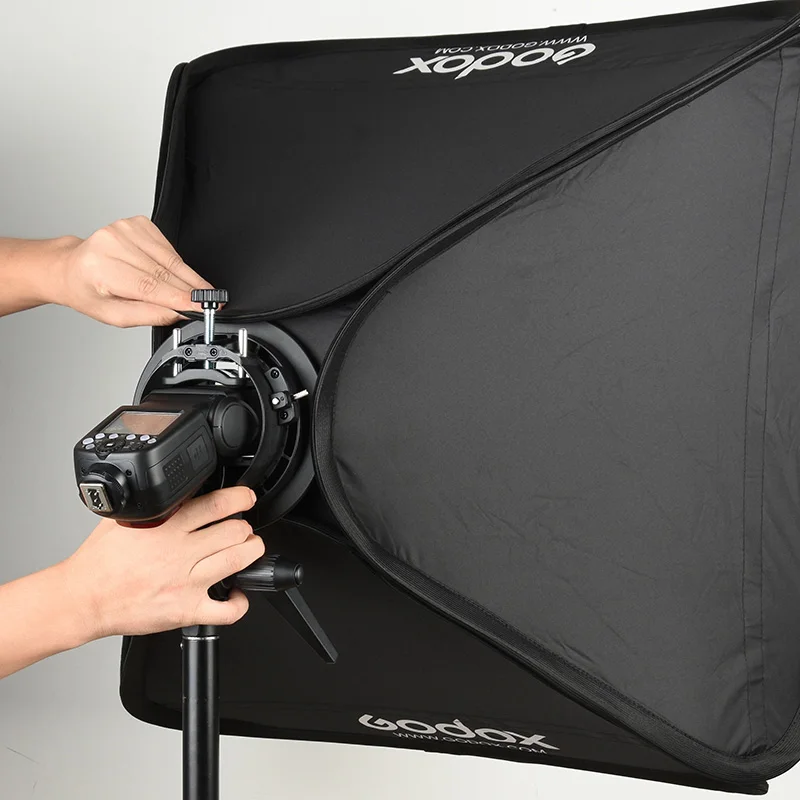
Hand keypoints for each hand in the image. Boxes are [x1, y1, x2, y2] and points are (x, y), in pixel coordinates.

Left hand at [52, 216, 213, 326]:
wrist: (72, 267)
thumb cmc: (88, 290)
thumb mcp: (112, 315)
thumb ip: (146, 315)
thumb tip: (177, 313)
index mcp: (101, 267)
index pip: (150, 285)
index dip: (180, 298)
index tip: (201, 307)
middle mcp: (112, 242)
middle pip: (164, 271)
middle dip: (191, 289)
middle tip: (210, 302)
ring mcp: (126, 229)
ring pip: (171, 259)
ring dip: (188, 278)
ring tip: (198, 292)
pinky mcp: (138, 223)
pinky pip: (169, 248)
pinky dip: (177, 265)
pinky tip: (174, 275)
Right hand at [58, 486, 263, 639]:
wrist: (82, 599)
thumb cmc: (99, 562)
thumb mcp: (124, 519)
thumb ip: (155, 504)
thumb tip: (177, 489)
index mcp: (166, 527)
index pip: (216, 505)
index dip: (240, 498)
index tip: (245, 498)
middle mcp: (179, 553)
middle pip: (235, 532)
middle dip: (246, 527)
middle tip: (243, 527)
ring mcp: (186, 583)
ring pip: (237, 561)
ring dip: (251, 552)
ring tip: (248, 549)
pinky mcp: (185, 610)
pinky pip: (226, 610)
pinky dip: (240, 602)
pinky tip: (236, 592)